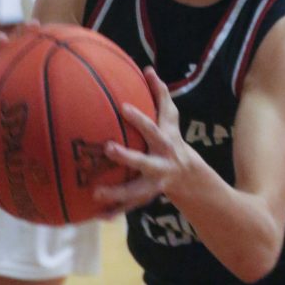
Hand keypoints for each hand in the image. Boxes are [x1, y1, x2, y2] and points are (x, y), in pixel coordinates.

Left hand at [93, 67, 192, 217]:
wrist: (189, 176)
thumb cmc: (173, 138)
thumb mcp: (171, 118)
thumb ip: (160, 93)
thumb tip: (148, 68)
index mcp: (165, 142)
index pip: (152, 127)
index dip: (140, 119)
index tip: (123, 108)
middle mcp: (161, 163)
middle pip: (144, 161)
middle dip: (128, 157)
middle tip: (107, 148)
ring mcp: (154, 183)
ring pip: (136, 191)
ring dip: (117, 193)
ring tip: (96, 192)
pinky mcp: (146, 197)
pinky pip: (129, 206)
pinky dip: (115, 211)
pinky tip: (98, 216)